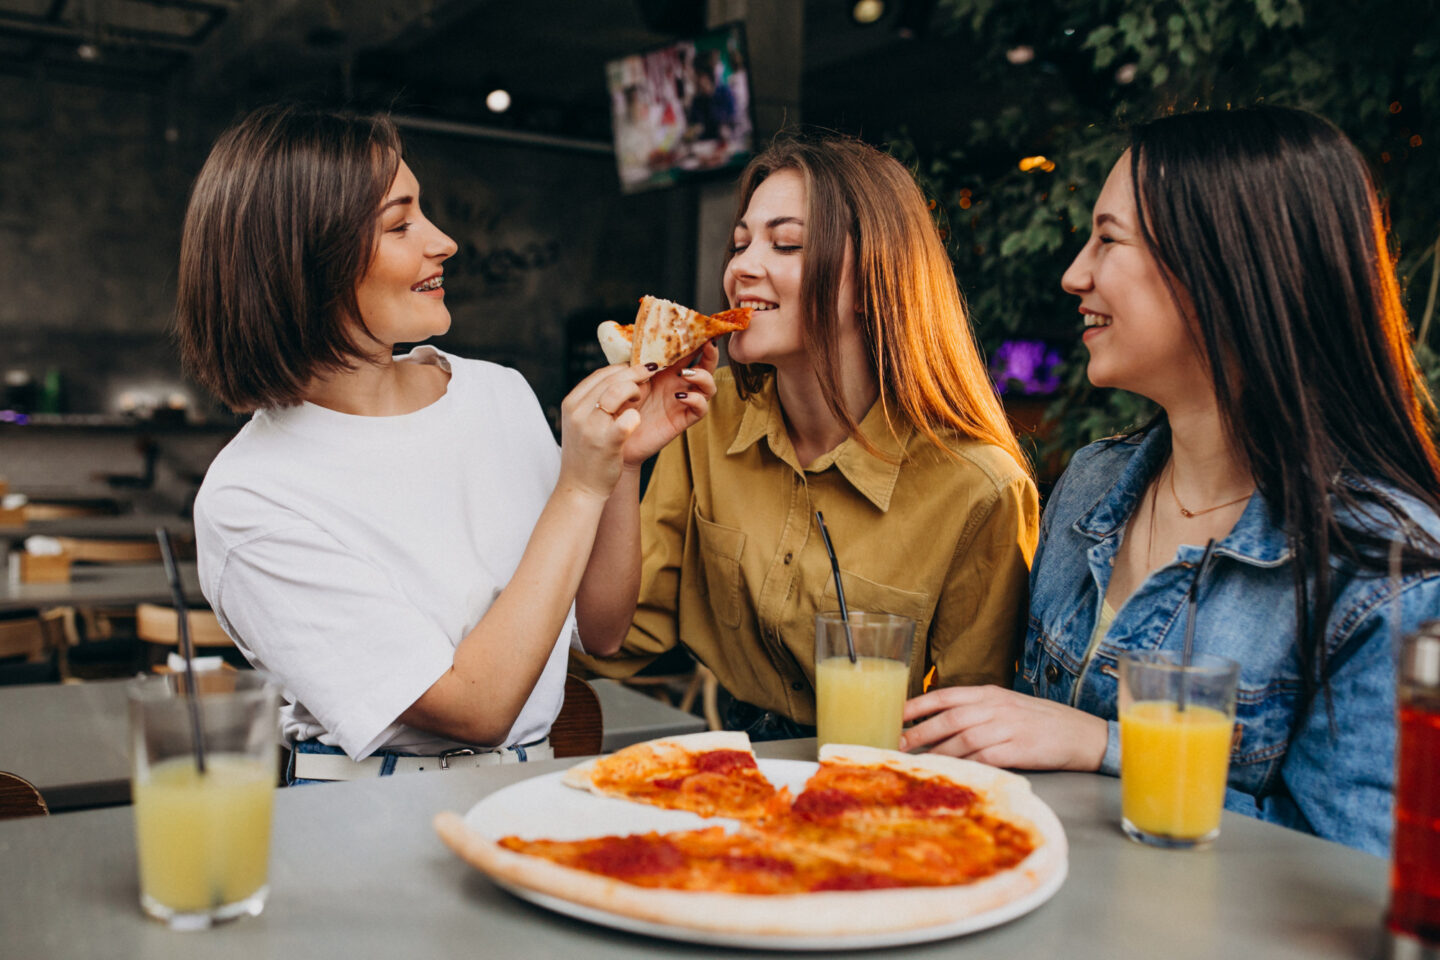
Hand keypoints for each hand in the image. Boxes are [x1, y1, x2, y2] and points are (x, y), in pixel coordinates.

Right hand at [557, 365, 650, 500]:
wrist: (581, 488)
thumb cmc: (586, 454)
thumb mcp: (581, 423)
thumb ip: (593, 402)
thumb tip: (617, 380)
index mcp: (571, 403)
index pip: (600, 374)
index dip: (622, 369)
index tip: (637, 370)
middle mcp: (578, 411)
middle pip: (611, 378)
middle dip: (635, 373)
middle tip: (650, 374)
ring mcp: (591, 426)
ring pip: (619, 391)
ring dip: (636, 390)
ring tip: (641, 398)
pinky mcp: (607, 442)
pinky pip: (628, 418)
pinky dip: (636, 416)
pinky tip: (637, 420)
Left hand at [612, 342, 719, 466]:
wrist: (614, 435)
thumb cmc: (618, 406)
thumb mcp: (626, 379)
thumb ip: (638, 364)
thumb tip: (648, 347)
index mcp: (665, 371)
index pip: (686, 352)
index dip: (696, 340)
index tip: (701, 326)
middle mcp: (678, 384)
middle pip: (705, 366)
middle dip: (709, 354)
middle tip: (707, 344)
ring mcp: (683, 401)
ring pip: (708, 386)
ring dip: (702, 376)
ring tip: (686, 373)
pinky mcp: (683, 419)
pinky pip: (701, 408)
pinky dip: (695, 399)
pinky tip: (680, 396)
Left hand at [899, 685, 1108, 770]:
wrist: (1082, 734)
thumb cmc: (1041, 722)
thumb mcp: (1007, 706)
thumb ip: (977, 711)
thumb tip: (940, 723)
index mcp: (990, 694)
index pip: (945, 696)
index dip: (917, 705)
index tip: (895, 715)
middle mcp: (995, 707)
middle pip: (949, 719)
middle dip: (920, 732)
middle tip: (899, 744)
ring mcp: (1008, 727)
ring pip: (963, 739)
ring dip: (937, 751)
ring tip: (919, 762)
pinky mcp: (1019, 749)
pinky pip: (984, 757)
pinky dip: (965, 764)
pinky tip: (952, 770)